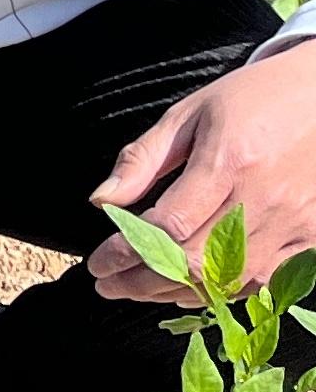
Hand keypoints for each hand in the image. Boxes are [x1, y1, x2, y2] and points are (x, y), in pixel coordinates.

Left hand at [91, 34, 315, 301]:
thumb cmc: (254, 99)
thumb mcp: (189, 115)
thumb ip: (143, 159)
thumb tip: (102, 201)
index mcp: (228, 162)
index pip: (167, 226)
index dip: (126, 252)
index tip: (98, 264)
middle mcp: (264, 199)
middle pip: (195, 262)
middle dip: (142, 281)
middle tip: (108, 285)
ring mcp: (295, 223)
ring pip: (229, 280)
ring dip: (178, 292)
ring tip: (140, 288)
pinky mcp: (314, 237)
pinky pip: (263, 281)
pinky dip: (222, 291)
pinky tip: (191, 287)